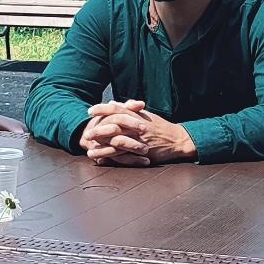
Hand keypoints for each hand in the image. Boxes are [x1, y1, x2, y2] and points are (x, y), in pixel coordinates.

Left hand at [78, 101, 194, 165]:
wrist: (177, 140)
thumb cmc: (160, 126)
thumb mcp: (145, 115)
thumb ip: (129, 109)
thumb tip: (113, 103)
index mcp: (137, 116)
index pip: (116, 109)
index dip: (102, 109)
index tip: (90, 110)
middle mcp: (136, 127)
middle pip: (114, 126)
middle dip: (98, 130)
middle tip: (86, 134)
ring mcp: (139, 140)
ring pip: (116, 143)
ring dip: (102, 148)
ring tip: (89, 150)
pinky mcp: (141, 153)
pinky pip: (124, 156)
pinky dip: (111, 158)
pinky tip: (101, 160)